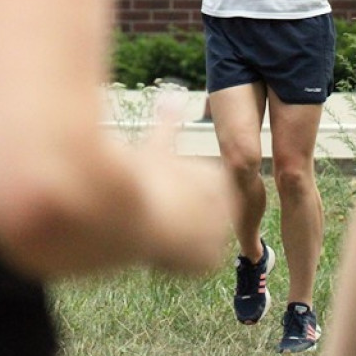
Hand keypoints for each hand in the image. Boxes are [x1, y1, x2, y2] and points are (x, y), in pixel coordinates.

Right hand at [133, 99, 233, 274]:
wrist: (131, 215)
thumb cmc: (141, 178)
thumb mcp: (155, 145)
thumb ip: (167, 122)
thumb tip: (171, 96)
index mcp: (216, 176)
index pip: (209, 183)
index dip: (182, 186)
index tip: (164, 189)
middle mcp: (224, 204)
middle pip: (203, 210)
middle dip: (185, 210)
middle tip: (159, 207)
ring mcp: (219, 233)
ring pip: (198, 233)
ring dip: (183, 232)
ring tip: (161, 227)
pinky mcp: (209, 259)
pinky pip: (196, 258)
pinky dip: (182, 256)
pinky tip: (166, 248)